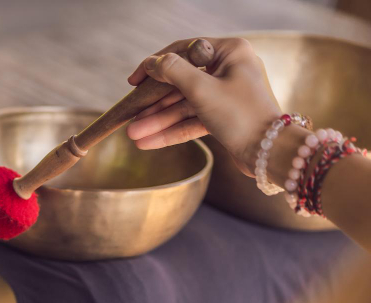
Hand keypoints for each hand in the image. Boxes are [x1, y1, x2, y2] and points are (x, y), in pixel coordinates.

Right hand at [126, 37, 282, 175]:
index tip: (133, 82)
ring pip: (183, 105)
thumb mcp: (202, 89)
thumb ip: (173, 72)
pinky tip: (148, 143)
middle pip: (180, 83)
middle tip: (130, 116)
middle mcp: (228, 70)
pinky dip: (171, 131)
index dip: (155, 66)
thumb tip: (152, 63)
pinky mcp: (222, 117)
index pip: (183, 51)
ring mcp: (225, 95)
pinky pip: (191, 121)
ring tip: (133, 135)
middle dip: (154, 104)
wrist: (269, 153)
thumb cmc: (241, 115)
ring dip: (158, 121)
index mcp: (230, 53)